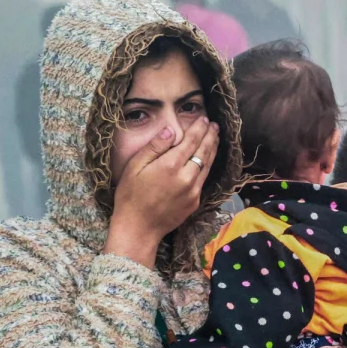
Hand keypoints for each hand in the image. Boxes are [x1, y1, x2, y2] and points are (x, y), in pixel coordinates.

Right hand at [104, 119, 219, 267]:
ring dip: (213, 150)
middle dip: (210, 136)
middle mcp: (186, 178)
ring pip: (208, 166)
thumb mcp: (135, 167)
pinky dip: (208, 166)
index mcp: (171, 166)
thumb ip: (154, 147)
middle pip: (204, 152)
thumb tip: (171, 131)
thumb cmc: (130, 196)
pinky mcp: (195, 202)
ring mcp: (193, 191)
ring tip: (215, 137)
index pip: (191, 141)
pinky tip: (208, 159)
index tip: (204, 119)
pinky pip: (204, 179)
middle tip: (214, 125)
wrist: (138, 228)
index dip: (199, 129)